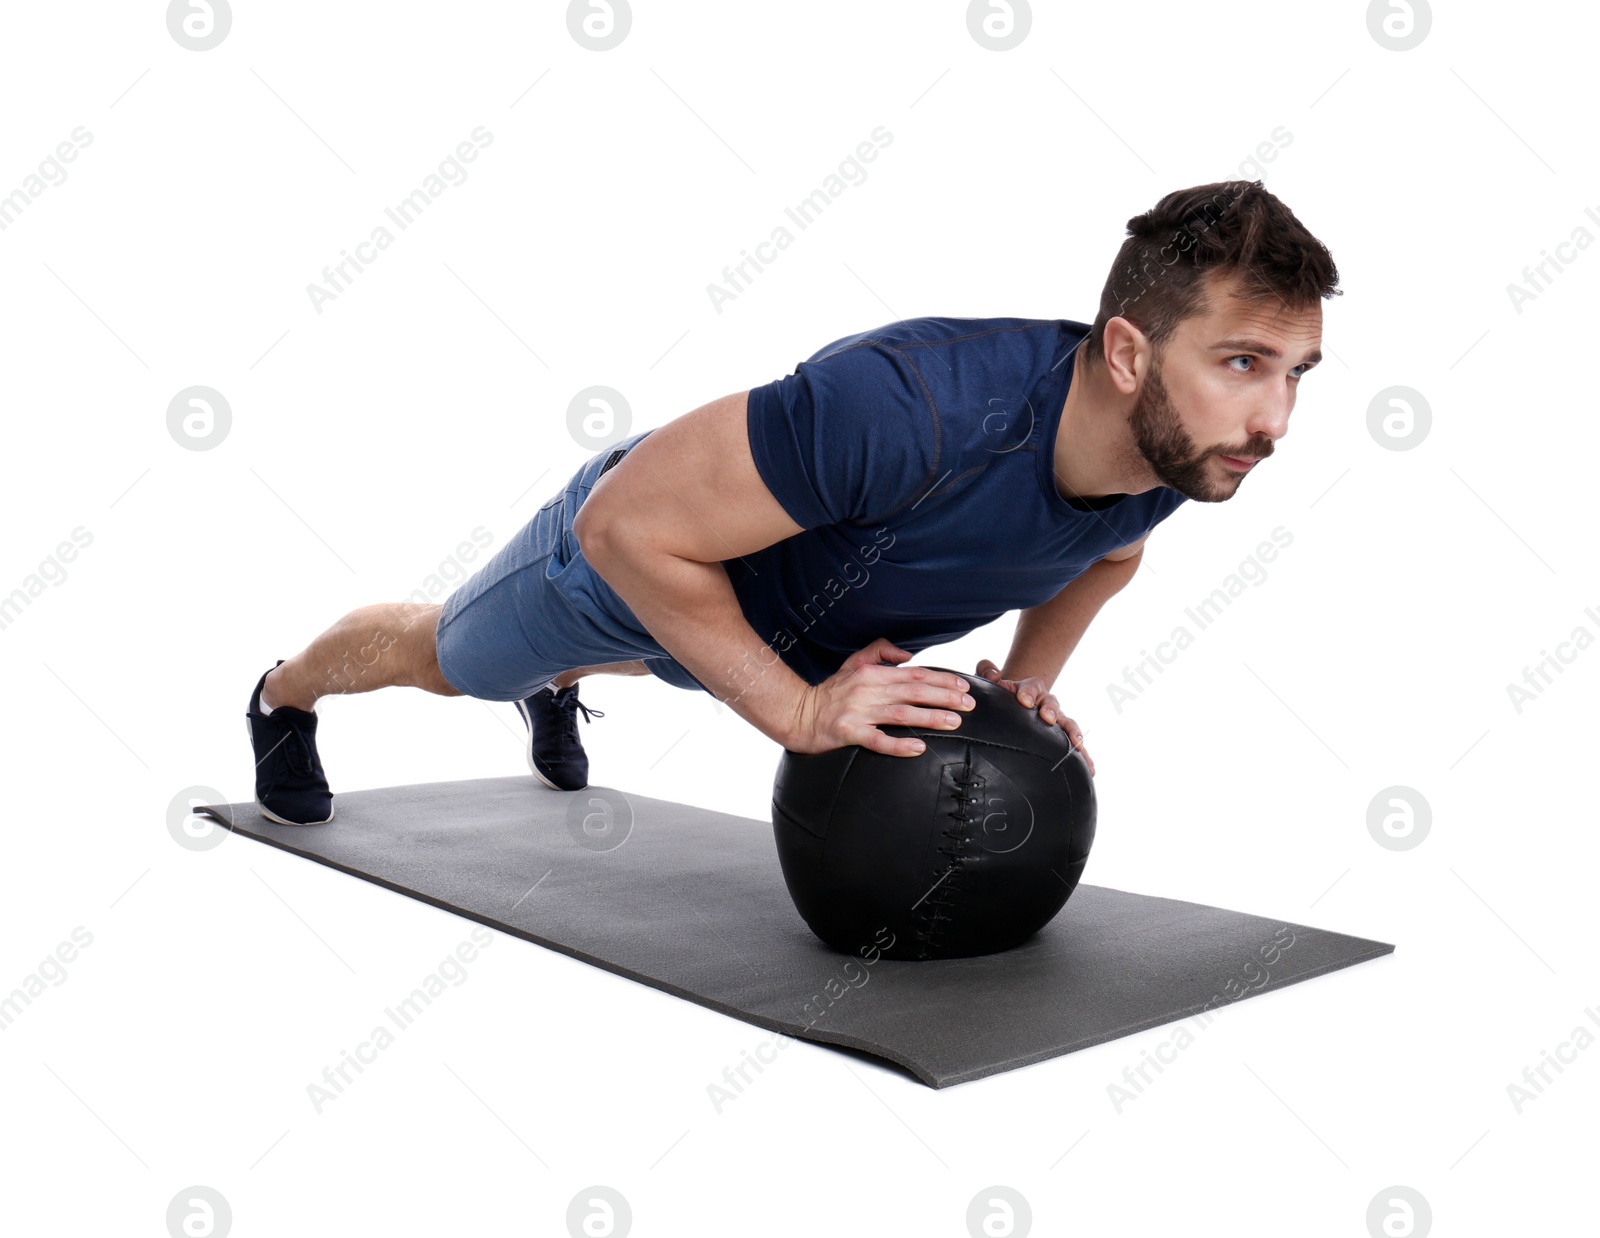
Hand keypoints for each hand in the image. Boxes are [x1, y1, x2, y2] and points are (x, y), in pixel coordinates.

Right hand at [786, 638, 974, 756]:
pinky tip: (918, 748)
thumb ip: (880, 652)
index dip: (941, 679)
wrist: (797, 714)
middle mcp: (867, 691)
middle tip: (969, 704)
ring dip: (930, 718)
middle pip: (913, 692)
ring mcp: (858, 713)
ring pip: (901, 714)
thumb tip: (908, 654)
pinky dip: (898, 744)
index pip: (914, 674)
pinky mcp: (848, 733)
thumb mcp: (853, 663)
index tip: (963, 686)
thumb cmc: (830, 691)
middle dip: (944, 697)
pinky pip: (877, 740)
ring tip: (954, 722)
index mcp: (872, 674)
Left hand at [975, 658, 1095, 775]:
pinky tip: (1091, 769)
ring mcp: (1056, 721)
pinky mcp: (1061, 738)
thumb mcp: (994, 682)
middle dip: (1051, 710)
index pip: (1032, 687)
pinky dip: (1084, 757)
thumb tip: (993, 673)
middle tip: (1048, 718)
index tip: (1023, 700)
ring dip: (1074, 733)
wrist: (1016, 705)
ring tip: (1078, 745)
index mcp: (1031, 689)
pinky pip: (1075, 746)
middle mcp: (1047, 703)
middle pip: (1053, 703)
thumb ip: (987, 671)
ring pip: (1068, 724)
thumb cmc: (1003, 695)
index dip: (1028, 692)